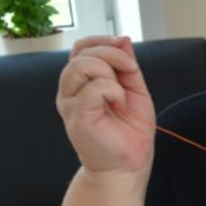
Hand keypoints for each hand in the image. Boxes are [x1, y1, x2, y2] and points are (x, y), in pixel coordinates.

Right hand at [56, 36, 155, 174]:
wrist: (128, 165)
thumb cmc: (129, 132)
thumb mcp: (135, 90)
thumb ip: (127, 66)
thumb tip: (123, 39)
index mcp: (82, 82)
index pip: (81, 48)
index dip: (102, 41)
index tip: (123, 48)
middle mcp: (71, 90)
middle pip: (81, 53)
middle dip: (112, 54)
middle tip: (130, 72)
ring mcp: (71, 103)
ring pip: (83, 65)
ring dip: (111, 73)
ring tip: (121, 94)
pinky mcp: (77, 115)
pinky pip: (93, 87)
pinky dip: (113, 90)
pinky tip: (118, 104)